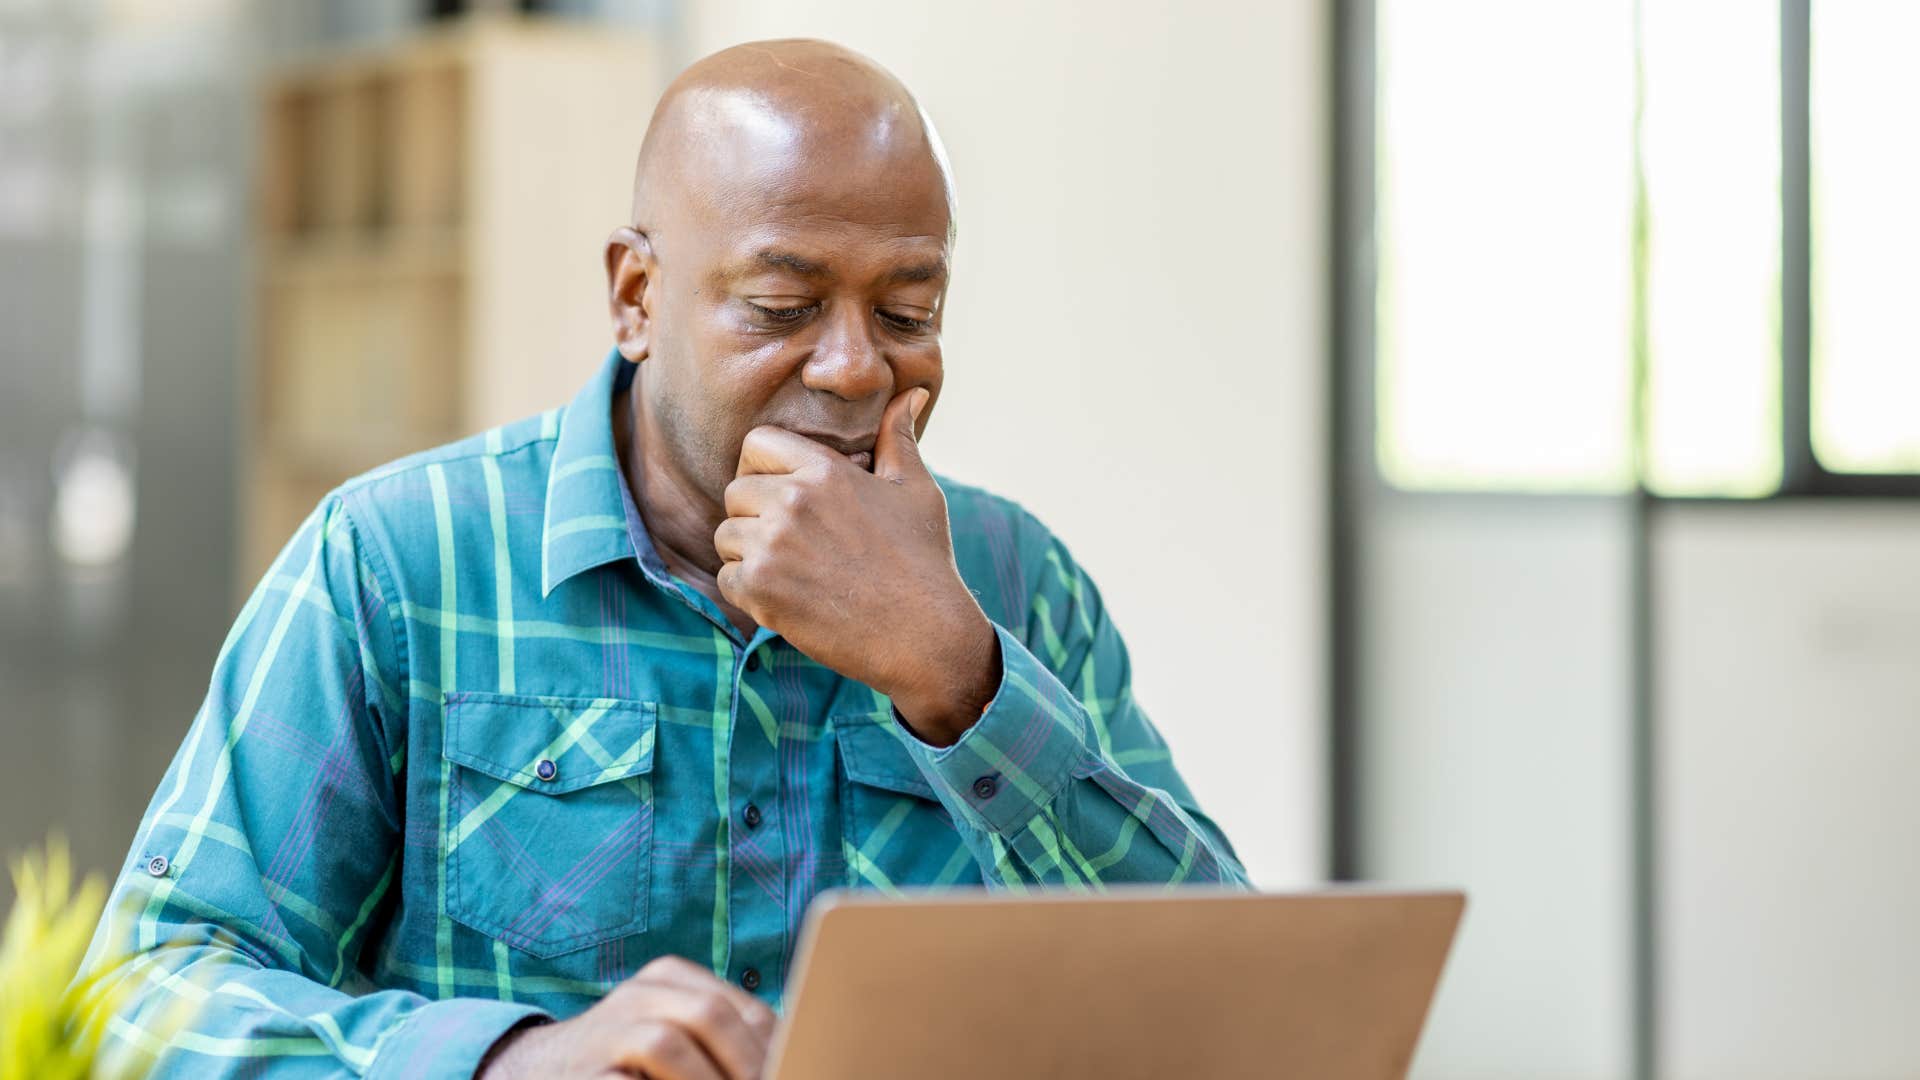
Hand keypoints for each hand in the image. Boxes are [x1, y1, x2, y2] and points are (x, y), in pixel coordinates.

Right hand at [475, 955, 775, 1079]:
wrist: (539, 1072)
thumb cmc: (628, 1063)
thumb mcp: (676, 1037)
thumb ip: (722, 1042)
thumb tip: (790, 1058)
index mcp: (671, 978)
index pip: (744, 1010)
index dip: (778, 1047)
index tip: (798, 1069)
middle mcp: (638, 993)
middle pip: (708, 1016)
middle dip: (748, 1064)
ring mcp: (606, 1029)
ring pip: (667, 1044)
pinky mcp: (585, 1071)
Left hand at [715, 387, 999, 744]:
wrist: (924, 635)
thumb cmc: (924, 560)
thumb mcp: (915, 489)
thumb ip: (898, 437)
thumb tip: (911, 394)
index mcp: (824, 470)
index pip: (756, 444)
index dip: (761, 467)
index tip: (779, 492)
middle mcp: (792, 501)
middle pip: (735, 492)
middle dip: (754, 514)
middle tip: (790, 542)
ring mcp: (772, 546)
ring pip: (725, 536)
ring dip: (748, 554)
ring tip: (792, 571)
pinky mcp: (761, 591)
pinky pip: (726, 579)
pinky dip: (748, 592)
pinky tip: (788, 599)